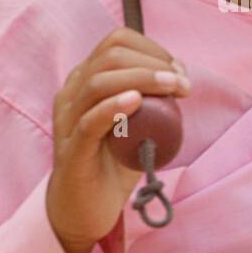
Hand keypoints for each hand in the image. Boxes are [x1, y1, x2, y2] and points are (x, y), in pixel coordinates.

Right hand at [46, 26, 190, 252]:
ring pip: (99, 82)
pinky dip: (114, 107)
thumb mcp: (134, 124)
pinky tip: (137, 101)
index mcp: (85, 81)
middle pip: (109, 56)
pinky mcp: (72, 151)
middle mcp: (71, 94)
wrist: (84, 210)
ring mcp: (68, 121)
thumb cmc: (112, 164)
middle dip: (153, 63)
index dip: (151, 49)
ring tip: (173, 88)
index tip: (178, 71)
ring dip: (142, 79)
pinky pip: (89, 121)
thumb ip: (149, 101)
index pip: (116, 42)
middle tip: (183, 85)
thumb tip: (180, 78)